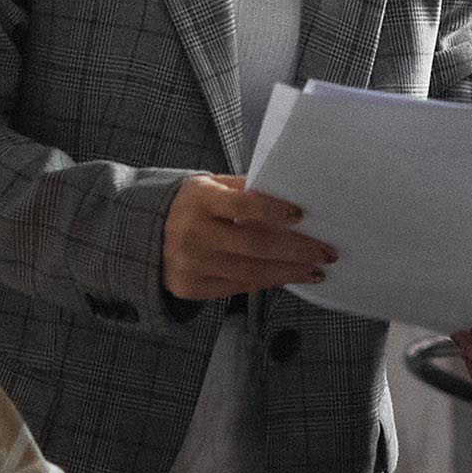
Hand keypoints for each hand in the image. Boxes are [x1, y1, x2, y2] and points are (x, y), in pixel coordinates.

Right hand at [163, 175, 335, 301]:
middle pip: (254, 246)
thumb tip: (289, 193)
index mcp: (199, 199)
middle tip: (326, 253)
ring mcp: (191, 264)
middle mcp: (192, 232)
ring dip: (288, 273)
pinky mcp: (191, 287)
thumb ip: (244, 189)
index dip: (273, 210)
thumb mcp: (210, 185)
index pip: (242, 204)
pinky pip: (237, 287)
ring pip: (250, 273)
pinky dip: (265, 282)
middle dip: (296, 251)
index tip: (301, 215)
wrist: (146, 234)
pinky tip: (285, 277)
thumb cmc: (190, 206)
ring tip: (314, 271)